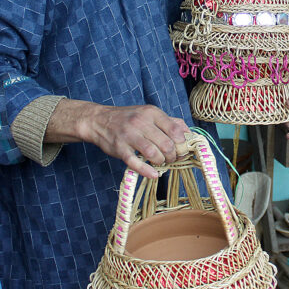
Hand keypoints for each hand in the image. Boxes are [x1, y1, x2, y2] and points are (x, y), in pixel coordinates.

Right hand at [45, 99, 188, 177]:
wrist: (99, 120)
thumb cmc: (128, 118)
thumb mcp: (149, 113)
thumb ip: (169, 121)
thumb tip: (189, 133)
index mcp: (152, 112)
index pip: (175, 130)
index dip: (182, 144)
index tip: (182, 150)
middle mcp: (141, 122)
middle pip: (166, 144)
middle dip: (173, 156)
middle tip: (172, 159)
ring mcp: (129, 135)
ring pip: (153, 153)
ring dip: (161, 162)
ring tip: (161, 163)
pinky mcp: (120, 148)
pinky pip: (135, 163)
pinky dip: (147, 171)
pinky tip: (154, 175)